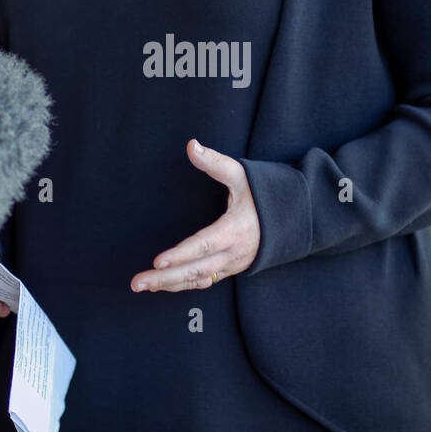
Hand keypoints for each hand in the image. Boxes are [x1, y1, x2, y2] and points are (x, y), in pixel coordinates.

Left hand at [130, 139, 259, 292]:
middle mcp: (234, 252)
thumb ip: (215, 162)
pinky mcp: (230, 269)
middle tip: (137, 282)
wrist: (293, 219)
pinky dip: (182, 285)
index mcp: (236, 230)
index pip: (204, 245)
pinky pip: (204, 282)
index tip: (158, 262)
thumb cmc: (265, 195)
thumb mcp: (242, 175)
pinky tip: (162, 285)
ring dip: (169, 285)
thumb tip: (191, 145)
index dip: (181, 255)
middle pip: (196, 270)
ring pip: (199, 280)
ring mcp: (232, 264)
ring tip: (142, 286)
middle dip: (165, 278)